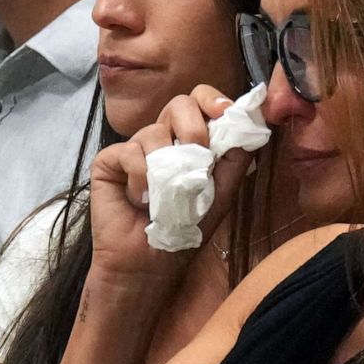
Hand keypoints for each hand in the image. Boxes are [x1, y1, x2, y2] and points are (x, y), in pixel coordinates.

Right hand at [90, 85, 251, 283]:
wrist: (150, 263)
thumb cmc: (186, 228)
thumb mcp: (222, 192)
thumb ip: (236, 157)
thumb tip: (254, 123)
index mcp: (192, 140)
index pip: (201, 101)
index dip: (213, 100)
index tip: (224, 112)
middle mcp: (164, 138)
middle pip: (179, 103)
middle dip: (194, 128)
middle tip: (198, 156)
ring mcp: (136, 148)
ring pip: (154, 130)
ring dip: (168, 166)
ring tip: (166, 196)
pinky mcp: (109, 161)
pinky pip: (129, 151)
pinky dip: (141, 178)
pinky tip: (142, 200)